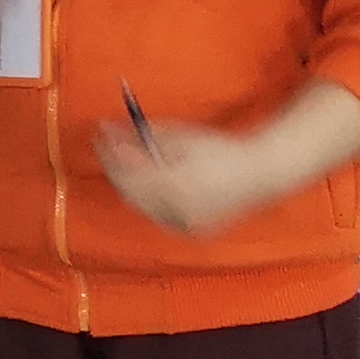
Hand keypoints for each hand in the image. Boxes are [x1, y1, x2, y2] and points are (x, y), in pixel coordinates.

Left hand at [97, 80, 359, 235]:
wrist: (260, 174)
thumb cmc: (219, 148)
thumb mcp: (179, 136)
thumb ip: (141, 136)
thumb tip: (106, 129)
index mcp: (175, 184)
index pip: (127, 171)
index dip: (109, 151)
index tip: (99, 132)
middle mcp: (177, 208)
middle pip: (129, 189)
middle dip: (115, 165)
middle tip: (106, 144)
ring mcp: (183, 222)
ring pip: (140, 204)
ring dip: (128, 182)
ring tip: (125, 160)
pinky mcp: (189, 229)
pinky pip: (156, 213)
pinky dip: (146, 198)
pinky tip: (146, 181)